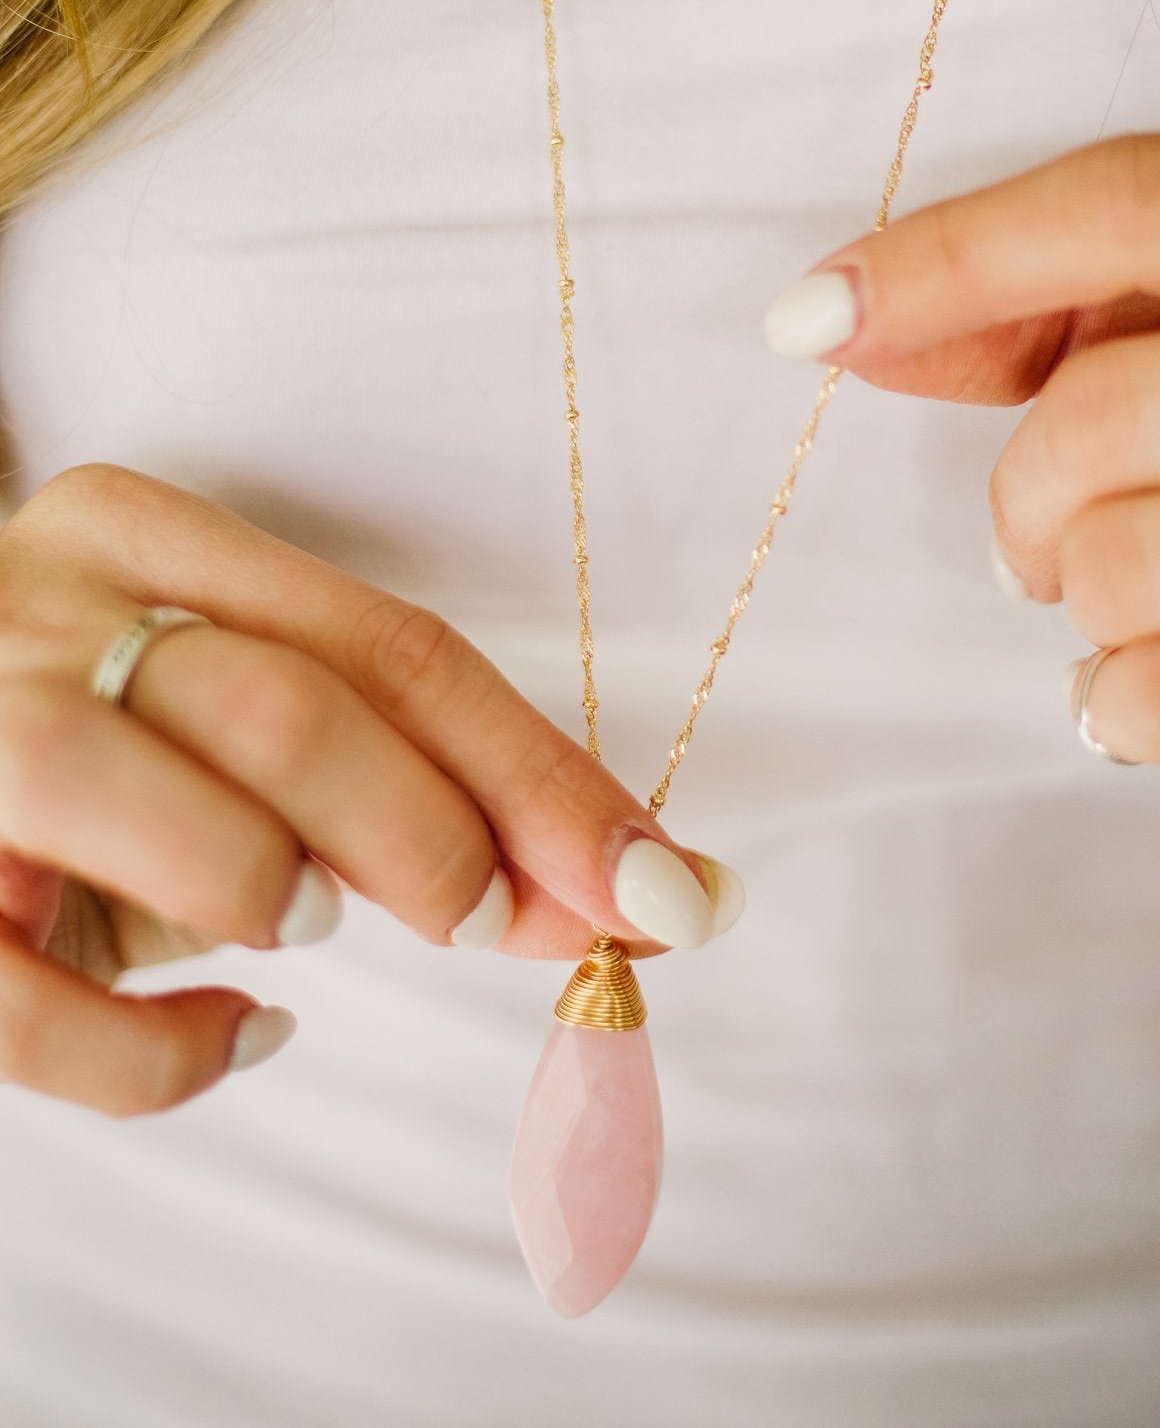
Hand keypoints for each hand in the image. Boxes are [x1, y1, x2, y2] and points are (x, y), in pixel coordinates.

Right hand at [0, 466, 738, 1114]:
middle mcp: (42, 611)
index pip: (390, 646)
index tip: (667, 884)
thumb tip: (626, 886)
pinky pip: (37, 1003)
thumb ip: (390, 776)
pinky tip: (233, 1038)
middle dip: (436, 835)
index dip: (543, 775)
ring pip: (163, 808)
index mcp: (139, 534)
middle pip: (292, 709)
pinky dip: (163, 1054)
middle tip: (485, 916)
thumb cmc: (93, 755)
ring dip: (281, 888)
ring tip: (304, 926)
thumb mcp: (225, 723)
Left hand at [764, 131, 1159, 827]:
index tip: (812, 316)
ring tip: (1141, 609)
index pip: (1138, 206)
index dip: (953, 257)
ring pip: (1118, 563)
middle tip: (1045, 544)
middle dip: (1027, 497)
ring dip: (1086, 604)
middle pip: (1099, 406)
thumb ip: (1092, 314)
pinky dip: (1129, 706)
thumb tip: (853, 323)